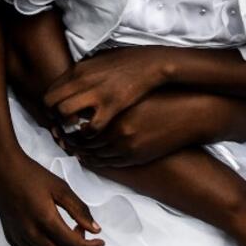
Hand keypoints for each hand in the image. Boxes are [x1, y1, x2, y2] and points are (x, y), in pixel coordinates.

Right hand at [0, 148, 103, 245]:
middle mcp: (31, 233)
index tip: (99, 242)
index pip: (73, 245)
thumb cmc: (31, 175)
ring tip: (69, 234)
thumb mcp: (61, 187)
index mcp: (45, 219)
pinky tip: (53, 239)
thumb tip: (95, 229)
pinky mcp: (12, 238)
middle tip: (83, 233)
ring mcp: (19, 238)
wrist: (3, 169)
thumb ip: (79, 209)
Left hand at [44, 47, 170, 136]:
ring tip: (76, 131)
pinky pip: (91, 126)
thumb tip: (73, 80)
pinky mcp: (112, 106)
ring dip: (67, 125)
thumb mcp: (100, 58)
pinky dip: (88, 134)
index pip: (50, 90)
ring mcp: (96, 92)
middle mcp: (82, 79)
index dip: (50, 106)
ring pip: (65, 113)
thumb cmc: (129, 60)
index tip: (57, 114)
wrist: (154, 63)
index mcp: (78, 68)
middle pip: (51, 103)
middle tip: (63, 125)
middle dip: (53, 117)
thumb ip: (84, 70)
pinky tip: (93, 134)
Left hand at [62, 92, 206, 167]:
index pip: (74, 120)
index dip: (61, 122)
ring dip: (79, 151)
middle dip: (67, 139)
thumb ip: (102, 84)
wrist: (188, 109)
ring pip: (91, 153)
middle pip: (80, 140)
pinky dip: (94, 159)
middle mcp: (117, 128)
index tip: (57, 121)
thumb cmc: (159, 94)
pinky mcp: (135, 156)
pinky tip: (89, 154)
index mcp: (111, 106)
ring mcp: (126, 144)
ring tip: (72, 146)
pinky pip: (106, 162)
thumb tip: (77, 84)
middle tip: (59, 137)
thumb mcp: (127, 86)